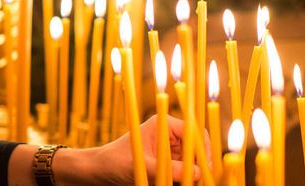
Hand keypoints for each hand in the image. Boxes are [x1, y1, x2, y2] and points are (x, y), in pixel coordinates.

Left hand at [52, 115, 209, 184]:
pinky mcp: (167, 164)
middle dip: (199, 165)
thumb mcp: (143, 166)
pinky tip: (173, 185)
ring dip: (190, 175)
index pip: (194, 132)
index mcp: (163, 125)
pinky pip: (183, 174)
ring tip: (185, 184)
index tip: (204, 168)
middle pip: (196, 149)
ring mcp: (169, 150)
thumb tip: (196, 173)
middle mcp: (169, 135)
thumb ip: (169, 169)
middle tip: (199, 182)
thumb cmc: (115, 162)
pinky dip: (183, 181)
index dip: (203, 149)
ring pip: (192, 163)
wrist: (100, 172)